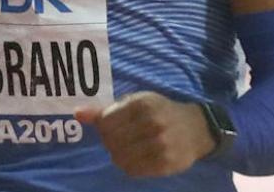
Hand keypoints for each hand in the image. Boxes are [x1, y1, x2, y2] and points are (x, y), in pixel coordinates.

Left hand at [75, 92, 213, 176]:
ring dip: (119, 154)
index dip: (104, 126)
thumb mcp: (136, 102)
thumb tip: (77, 114)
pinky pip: (133, 170)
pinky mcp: (165, 164)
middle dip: (110, 141)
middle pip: (111, 141)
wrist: (196, 129)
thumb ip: (106, 109)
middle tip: (121, 138)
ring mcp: (160, 145)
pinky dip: (129, 165)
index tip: (111, 125)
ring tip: (128, 147)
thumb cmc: (161, 111)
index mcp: (143, 104)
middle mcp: (152, 124)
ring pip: (120, 158)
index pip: (105, 122)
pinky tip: (137, 156)